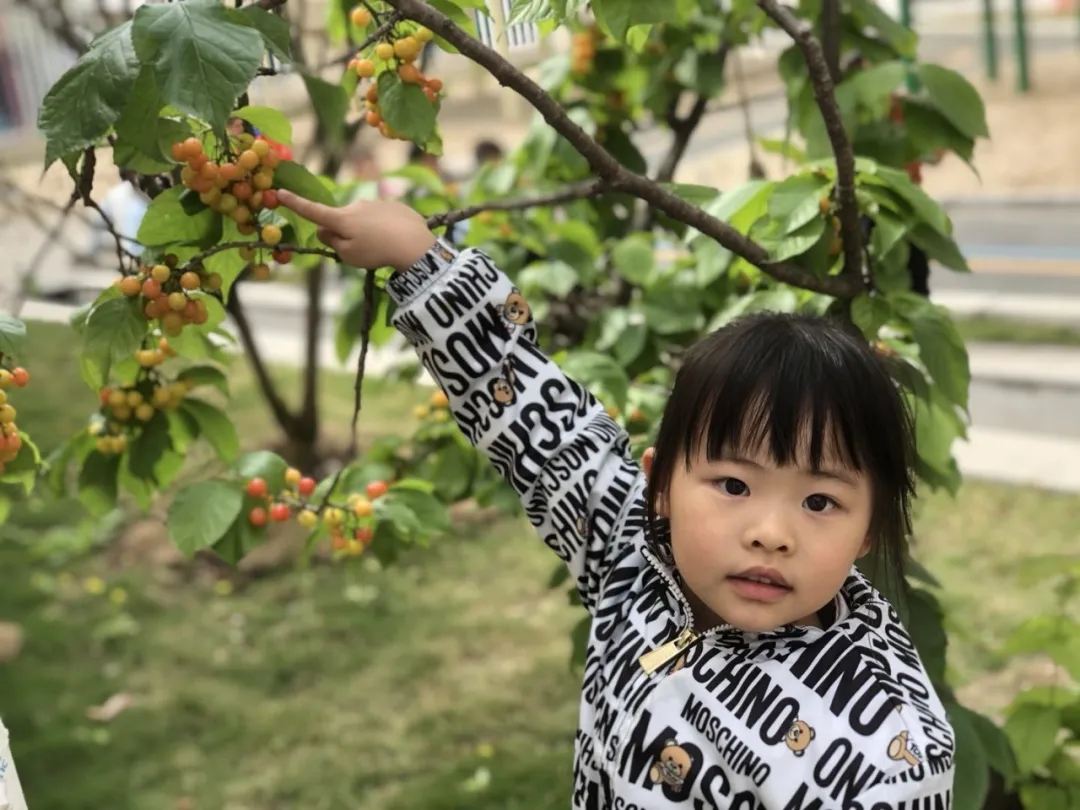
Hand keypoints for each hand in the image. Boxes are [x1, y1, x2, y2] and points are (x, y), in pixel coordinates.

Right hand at [276, 189, 436, 270]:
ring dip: (367, 231)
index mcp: (341, 219)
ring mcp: (375, 202)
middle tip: (362, 251)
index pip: (312, 211)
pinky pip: (382, 218)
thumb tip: (323, 229)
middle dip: (346, 232)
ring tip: (383, 247)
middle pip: (342, 220)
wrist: (414, 244)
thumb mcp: (348, 256)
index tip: (279, 193)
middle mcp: (355, 205)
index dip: (294, 203)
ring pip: (363, 219)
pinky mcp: (393, 205)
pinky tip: (396, 239)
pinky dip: (384, 228)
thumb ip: (332, 242)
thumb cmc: (376, 253)